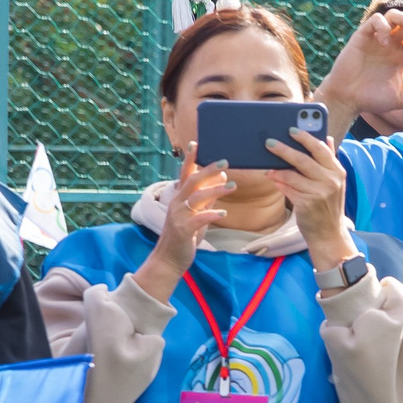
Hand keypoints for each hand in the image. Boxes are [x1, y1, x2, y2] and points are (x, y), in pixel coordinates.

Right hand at [132, 151, 233, 298]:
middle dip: (208, 169)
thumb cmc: (185, 235)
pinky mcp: (184, 230)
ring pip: (196, 197)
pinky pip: (199, 219)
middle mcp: (177, 203)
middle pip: (191, 180)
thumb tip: (220, 181)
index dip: (190, 158)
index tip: (197, 143)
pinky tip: (224, 212)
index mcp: (179, 197)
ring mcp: (179, 216)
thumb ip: (207, 198)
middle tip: (225, 162)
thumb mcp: (197, 214)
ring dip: (215, 190)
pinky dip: (212, 214)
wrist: (169, 259)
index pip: (185, 173)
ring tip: (232, 186)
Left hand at [264, 130, 355, 269]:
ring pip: (292, 175)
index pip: (321, 149)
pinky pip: (287, 189)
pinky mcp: (307, 204)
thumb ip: (330, 160)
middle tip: (270, 143)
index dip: (305, 138)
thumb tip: (327, 138)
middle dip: (284, 150)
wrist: (329, 234)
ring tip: (267, 166)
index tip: (291, 129)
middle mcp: (331, 181)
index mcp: (338, 172)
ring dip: (277, 169)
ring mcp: (319, 193)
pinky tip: (272, 179)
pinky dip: (278, 183)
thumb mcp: (334, 182)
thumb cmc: (328, 206)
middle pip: (303, 159)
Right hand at [312, 7, 402, 140]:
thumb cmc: (372, 98)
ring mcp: (377, 38)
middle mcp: (391, 43)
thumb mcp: (401, 97)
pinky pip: (374, 22)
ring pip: (394, 17)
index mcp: (402, 54)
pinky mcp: (362, 36)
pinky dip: (382, 27)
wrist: (348, 99)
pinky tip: (386, 41)